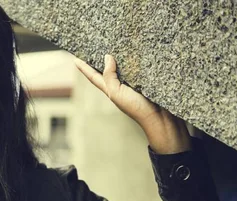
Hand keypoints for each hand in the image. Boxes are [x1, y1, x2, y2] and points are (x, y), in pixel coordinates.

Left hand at [73, 54, 191, 153]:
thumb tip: (107, 58)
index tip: (75, 59)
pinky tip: (135, 53)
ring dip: (118, 58)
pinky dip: (135, 60)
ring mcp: (133, 84)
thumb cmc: (137, 108)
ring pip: (122, 68)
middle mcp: (121, 86)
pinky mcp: (146, 81)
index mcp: (111, 90)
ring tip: (111, 45)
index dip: (84, 68)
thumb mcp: (117, 94)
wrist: (160, 119)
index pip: (94, 77)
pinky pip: (138, 68)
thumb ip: (110, 77)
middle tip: (92, 48)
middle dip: (99, 60)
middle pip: (107, 71)